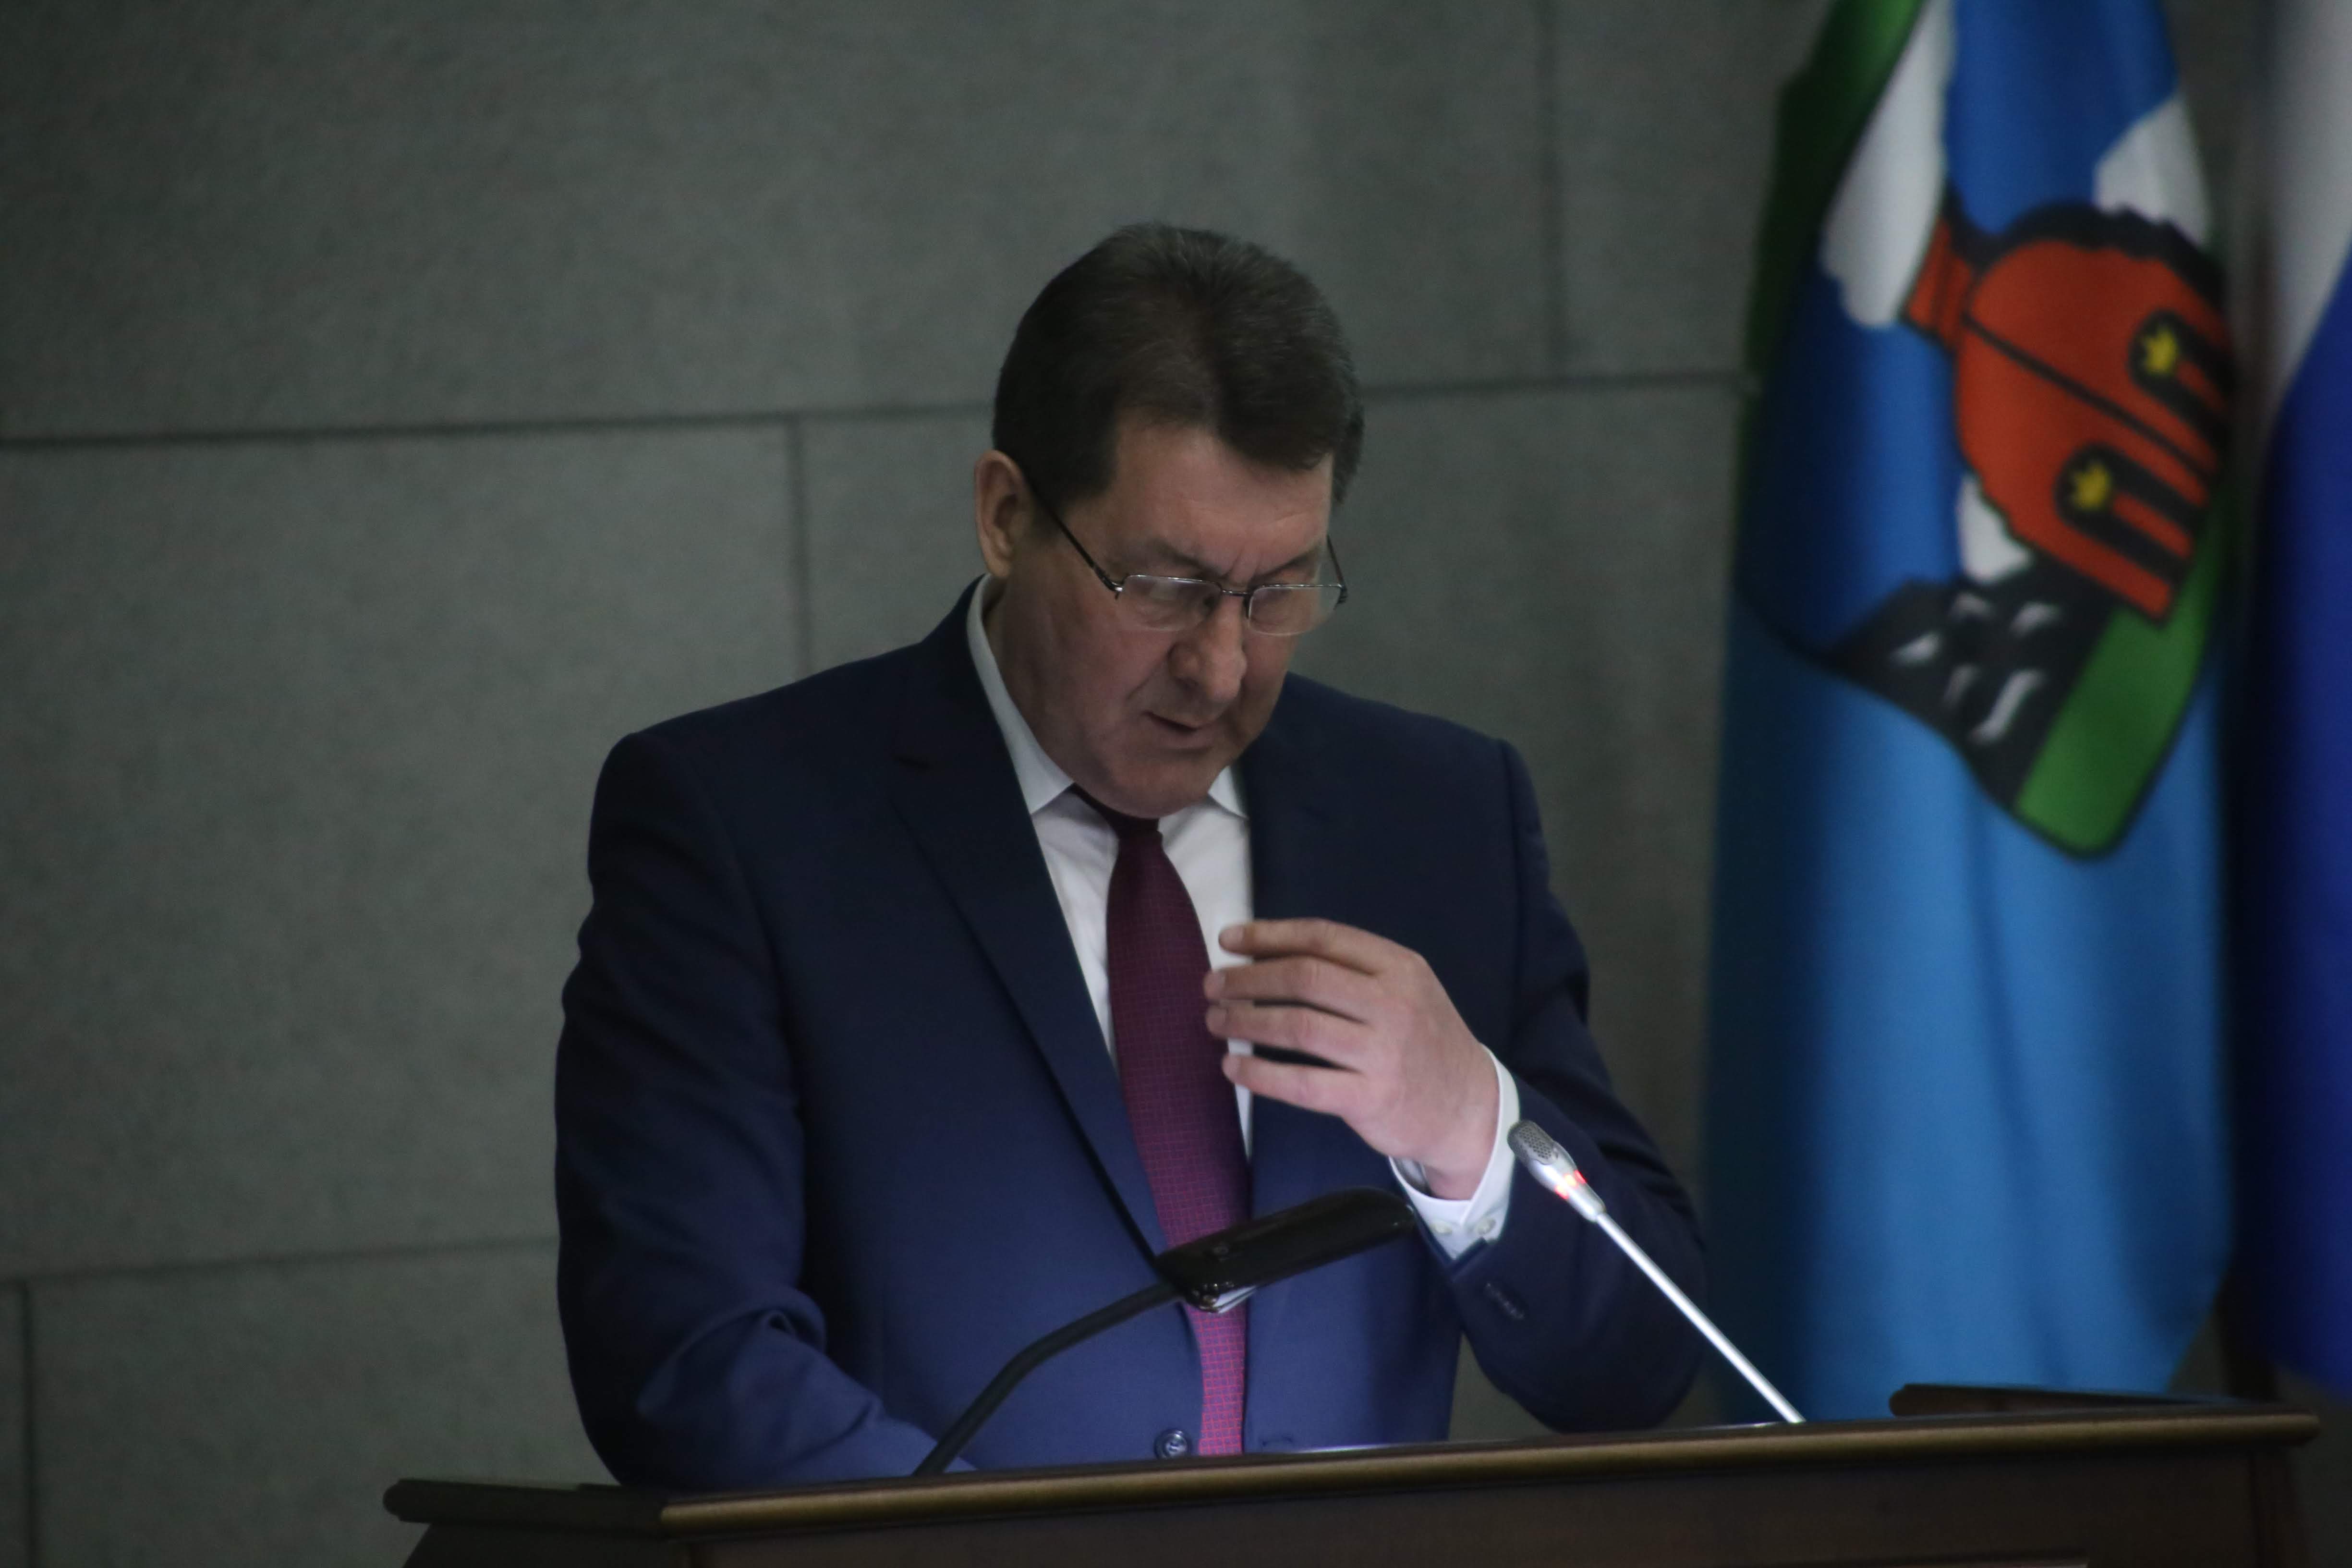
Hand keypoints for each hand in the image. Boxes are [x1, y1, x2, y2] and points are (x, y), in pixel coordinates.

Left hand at [1204, 919, 1498, 1198]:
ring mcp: (1382, 1054)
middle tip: (1213, 985)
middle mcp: (1393, 1005)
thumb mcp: (1406, 988)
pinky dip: (1260, 1075)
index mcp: (1399, 967)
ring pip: (1298, 1027)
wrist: (1469, 1108)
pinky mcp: (1370, 1100)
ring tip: (1216, 1021)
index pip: (1324, 938)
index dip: (1269, 935)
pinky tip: (1233, 1068)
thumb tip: (1268, 953)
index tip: (1228, 941)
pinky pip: (1302, 1084)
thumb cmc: (1423, 1041)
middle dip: (1248, 979)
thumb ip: (1352, 969)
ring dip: (1246, 1022)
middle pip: (1304, 979)